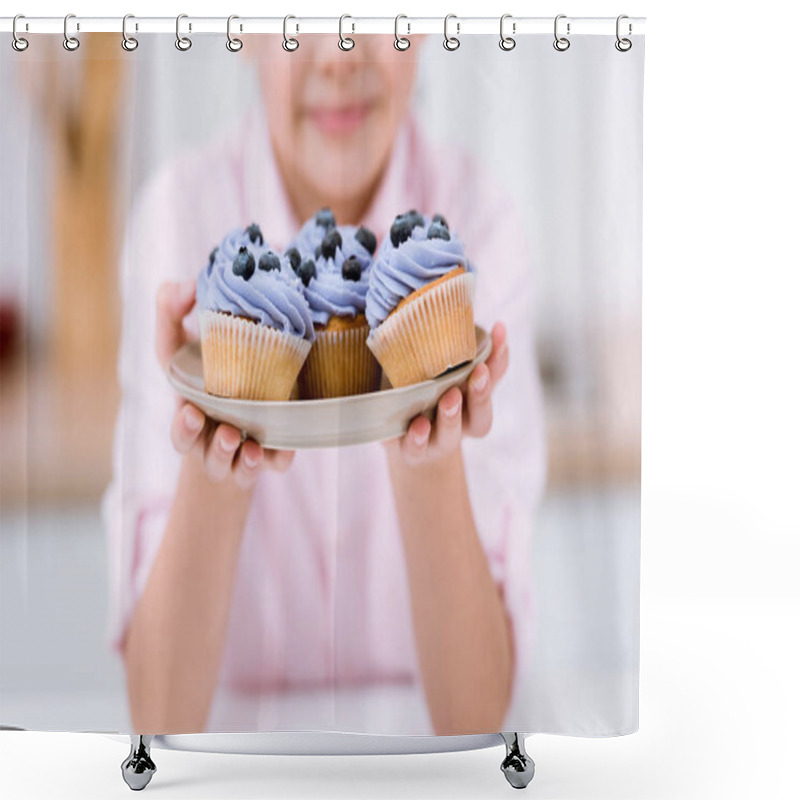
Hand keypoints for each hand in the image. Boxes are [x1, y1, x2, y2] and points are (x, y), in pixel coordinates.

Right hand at [156, 280, 293, 487]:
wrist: (237, 404)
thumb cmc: (207, 371)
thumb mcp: (184, 343)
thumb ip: (172, 311)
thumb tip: (186, 285)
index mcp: (192, 419)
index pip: (182, 432)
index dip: (183, 428)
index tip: (190, 413)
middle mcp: (215, 441)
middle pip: (209, 456)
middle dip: (216, 448)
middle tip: (228, 432)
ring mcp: (243, 451)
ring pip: (240, 467)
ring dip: (244, 458)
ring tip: (251, 444)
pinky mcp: (270, 455)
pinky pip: (275, 465)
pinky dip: (278, 459)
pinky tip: (285, 450)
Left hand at [386, 322, 509, 466]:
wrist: (402, 441)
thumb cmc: (420, 395)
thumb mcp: (428, 368)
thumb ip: (435, 345)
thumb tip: (433, 298)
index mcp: (473, 397)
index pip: (494, 374)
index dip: (500, 354)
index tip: (499, 328)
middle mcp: (463, 420)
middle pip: (481, 412)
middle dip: (483, 391)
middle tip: (480, 373)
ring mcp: (440, 439)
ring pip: (454, 433)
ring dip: (453, 415)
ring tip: (450, 397)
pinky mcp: (415, 451)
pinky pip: (418, 448)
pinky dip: (419, 437)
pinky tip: (417, 425)